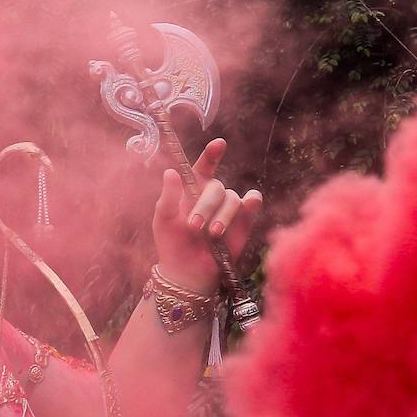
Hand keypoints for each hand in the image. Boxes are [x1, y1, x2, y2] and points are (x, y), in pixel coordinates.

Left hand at [151, 138, 261, 294]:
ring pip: (232, 199)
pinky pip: (252, 202)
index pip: (204, 166)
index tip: (219, 144)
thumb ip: (168, 196)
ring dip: (221, 216)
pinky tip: (248, 204)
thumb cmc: (172, 243)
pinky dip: (251, 202)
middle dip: (205, 206)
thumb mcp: (164, 219)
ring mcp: (229, 206)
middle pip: (216, 187)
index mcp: (193, 188)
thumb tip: (171, 171)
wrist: (188, 272)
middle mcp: (213, 194)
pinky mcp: (244, 220)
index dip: (212, 154)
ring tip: (211, 234)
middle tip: (194, 226)